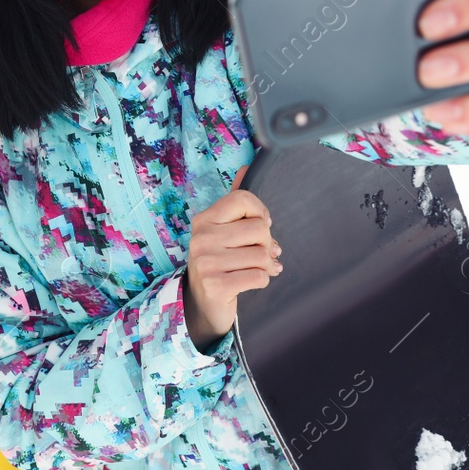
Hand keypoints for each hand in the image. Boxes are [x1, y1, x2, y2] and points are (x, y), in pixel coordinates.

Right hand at [183, 166, 281, 350]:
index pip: (243, 199)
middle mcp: (201, 238)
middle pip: (259, 228)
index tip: (261, 224)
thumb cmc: (219, 261)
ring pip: (262, 255)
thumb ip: (235, 202)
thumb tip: (245, 168)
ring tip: (258, 269)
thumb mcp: (223, 229)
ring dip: (266, 265)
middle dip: (267, 244)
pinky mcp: (216, 285)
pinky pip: (259, 277)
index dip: (260, 212)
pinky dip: (262, 280)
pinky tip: (252, 280)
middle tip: (260, 253)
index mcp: (204, 220)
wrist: (203, 301)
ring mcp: (206, 262)